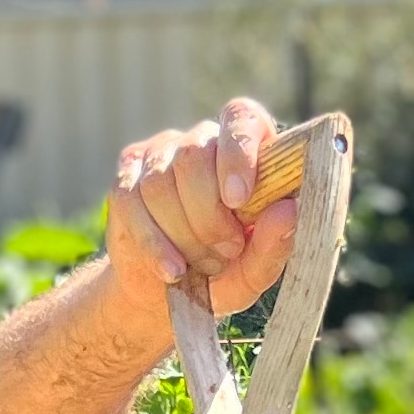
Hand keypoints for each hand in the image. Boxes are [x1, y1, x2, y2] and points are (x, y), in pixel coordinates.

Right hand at [103, 100, 297, 327]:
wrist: (165, 296)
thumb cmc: (221, 275)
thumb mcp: (254, 271)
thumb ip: (274, 245)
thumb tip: (287, 209)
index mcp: (244, 150)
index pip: (239, 118)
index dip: (237, 152)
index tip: (238, 199)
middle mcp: (200, 142)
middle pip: (194, 157)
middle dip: (209, 216)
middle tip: (226, 252)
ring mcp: (158, 158)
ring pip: (161, 184)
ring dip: (183, 235)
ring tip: (200, 264)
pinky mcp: (125, 182)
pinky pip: (132, 202)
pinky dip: (154, 243)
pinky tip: (172, 269)